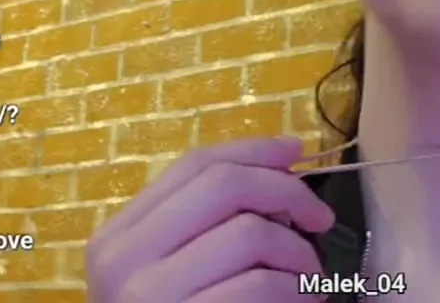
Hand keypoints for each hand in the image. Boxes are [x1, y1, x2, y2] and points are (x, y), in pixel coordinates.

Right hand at [85, 136, 334, 301]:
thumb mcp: (168, 273)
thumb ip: (205, 227)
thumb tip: (281, 169)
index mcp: (119, 236)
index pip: (193, 165)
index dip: (253, 151)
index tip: (297, 151)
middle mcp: (123, 260)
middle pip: (223, 186)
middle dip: (287, 192)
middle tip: (320, 219)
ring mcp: (148, 298)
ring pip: (249, 234)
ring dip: (298, 254)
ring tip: (309, 280)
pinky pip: (261, 287)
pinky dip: (296, 290)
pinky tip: (302, 302)